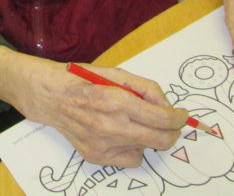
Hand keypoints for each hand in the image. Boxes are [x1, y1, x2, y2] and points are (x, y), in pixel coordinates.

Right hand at [0, 47, 188, 166]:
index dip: (179, 118)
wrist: (51, 96)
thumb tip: (167, 106)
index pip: (161, 118)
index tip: (182, 115)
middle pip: (159, 140)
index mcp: (116, 100)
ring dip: (149, 137)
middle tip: (172, 124)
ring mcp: (102, 144)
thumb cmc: (85, 80)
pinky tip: (121, 133)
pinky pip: (130, 159)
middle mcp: (109, 125)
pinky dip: (133, 148)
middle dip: (172, 132)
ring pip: (146, 150)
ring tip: (135, 122)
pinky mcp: (95, 157)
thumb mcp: (117, 74)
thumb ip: (146, 89)